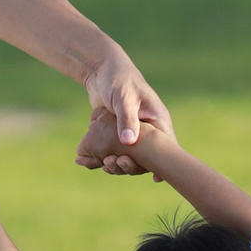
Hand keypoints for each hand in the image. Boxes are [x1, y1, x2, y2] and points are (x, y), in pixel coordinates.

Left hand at [74, 47, 168, 175]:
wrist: (101, 71)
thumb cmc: (119, 79)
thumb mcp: (124, 97)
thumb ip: (127, 119)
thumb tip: (129, 142)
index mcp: (157, 122)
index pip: (167, 148)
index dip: (164, 165)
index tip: (155, 179)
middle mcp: (146, 132)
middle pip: (145, 159)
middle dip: (129, 166)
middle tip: (114, 163)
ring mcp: (131, 137)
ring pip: (126, 159)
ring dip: (113, 165)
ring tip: (101, 163)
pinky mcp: (114, 138)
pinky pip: (109, 153)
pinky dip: (97, 159)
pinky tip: (82, 161)